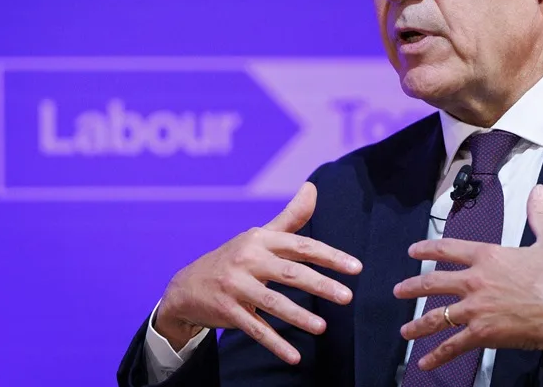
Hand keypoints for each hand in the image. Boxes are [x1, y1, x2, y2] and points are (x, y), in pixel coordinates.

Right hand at [154, 182, 361, 364]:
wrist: (186, 286)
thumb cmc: (235, 257)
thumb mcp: (259, 234)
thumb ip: (290, 217)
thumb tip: (312, 187)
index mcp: (261, 240)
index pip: (301, 246)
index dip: (330, 256)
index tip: (356, 268)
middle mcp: (248, 260)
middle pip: (290, 273)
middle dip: (321, 285)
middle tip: (347, 297)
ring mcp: (236, 287)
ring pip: (273, 303)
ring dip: (299, 316)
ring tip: (323, 327)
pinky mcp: (227, 312)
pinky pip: (255, 329)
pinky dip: (275, 343)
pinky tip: (295, 356)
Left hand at [393, 183, 542, 370]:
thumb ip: (539, 214)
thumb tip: (538, 189)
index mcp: (488, 256)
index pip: (448, 248)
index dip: (427, 249)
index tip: (413, 251)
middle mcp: (475, 281)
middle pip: (433, 283)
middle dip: (411, 287)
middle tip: (398, 291)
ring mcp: (475, 309)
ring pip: (437, 316)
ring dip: (418, 325)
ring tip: (405, 331)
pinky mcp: (482, 334)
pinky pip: (453, 345)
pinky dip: (437, 355)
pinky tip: (424, 363)